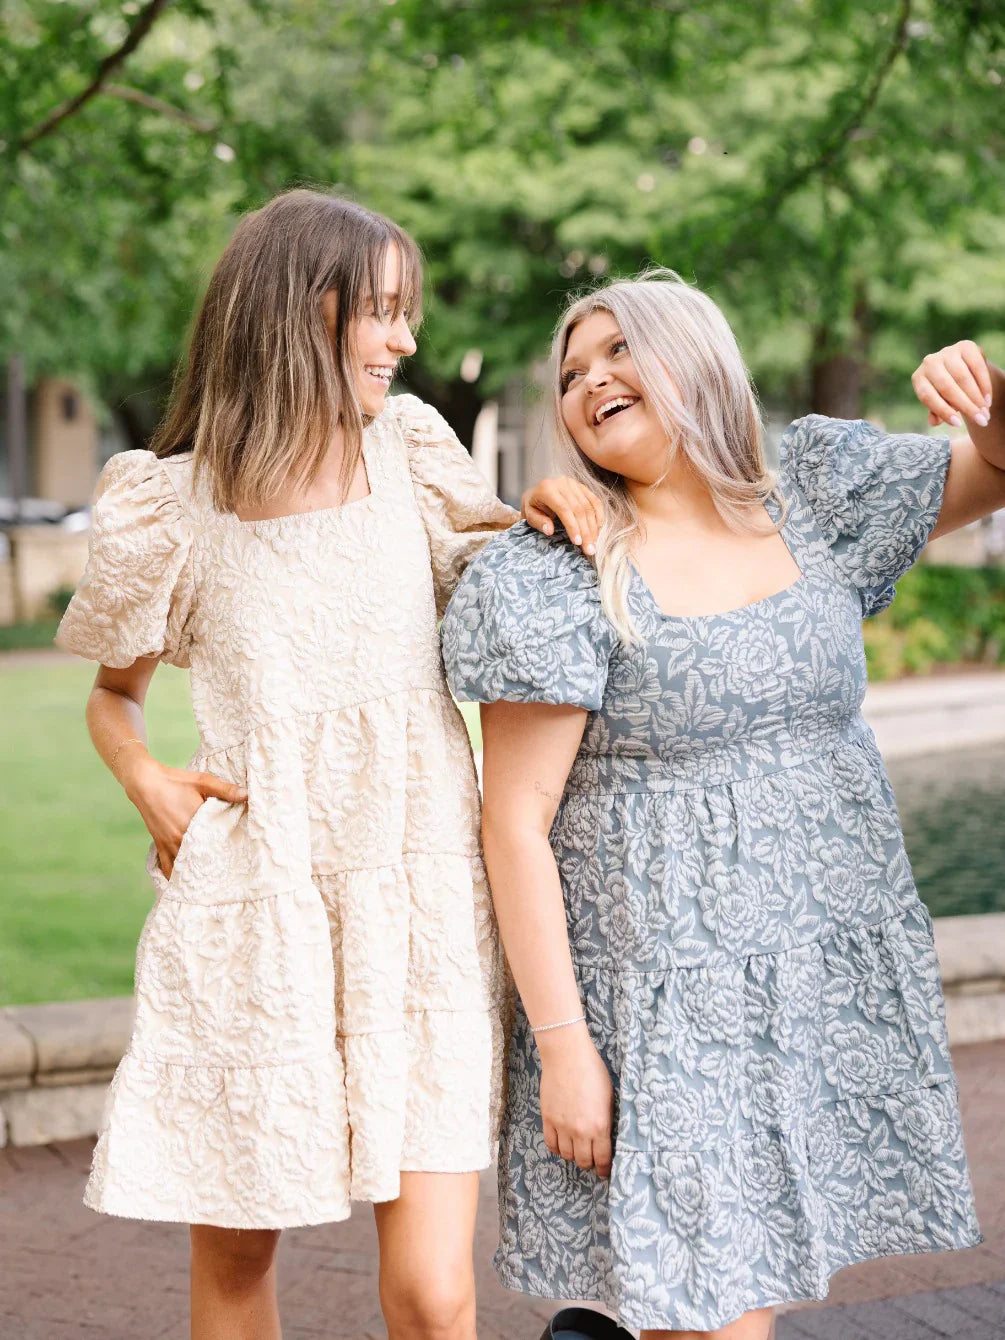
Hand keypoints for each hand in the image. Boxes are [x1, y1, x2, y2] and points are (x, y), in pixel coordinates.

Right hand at [121, 754, 246, 878]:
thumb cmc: (176, 781)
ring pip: (184, 866)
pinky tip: (182, 883)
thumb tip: (247, 795)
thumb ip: (225, 790)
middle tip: (226, 875)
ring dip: (195, 872)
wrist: (145, 783)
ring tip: (208, 883)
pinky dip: (174, 875)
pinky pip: (167, 866)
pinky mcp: (159, 844)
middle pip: (201, 859)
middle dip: (213, 866)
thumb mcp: (203, 781)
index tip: (238, 859)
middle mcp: (181, 837)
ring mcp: (169, 843)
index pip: (215, 843)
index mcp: (195, 823)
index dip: (227, 852)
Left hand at [521, 476, 603, 555]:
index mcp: (547, 489)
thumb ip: (538, 522)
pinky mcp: (583, 487)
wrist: (537, 492)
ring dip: (594, 527)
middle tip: (589, 550)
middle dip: (586, 531)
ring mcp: (574, 483)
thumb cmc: (533, 506)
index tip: (577, 542)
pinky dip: (599, 517)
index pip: (564, 509)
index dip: (572, 526)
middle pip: (579, 509)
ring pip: (589, 507)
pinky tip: (598, 531)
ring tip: (594, 544)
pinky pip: (595, 501)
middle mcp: (562, 483)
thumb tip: (549, 531)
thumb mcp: (529, 514)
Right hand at [536, 1022, 613, 1176]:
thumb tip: (606, 1136)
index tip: (604, 1171)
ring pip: (566, 1155)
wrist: (567, 1056)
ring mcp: (562, 1126)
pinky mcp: (548, 1119)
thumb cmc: (592, 1071)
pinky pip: (551, 1143)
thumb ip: (607, 1119)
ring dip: (573, 1156)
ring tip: (577, 1150)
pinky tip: (562, 1143)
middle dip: (589, 1164)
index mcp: (600, 1125)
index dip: (604, 1169)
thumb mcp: (609, 1097)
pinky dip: (557, 1148)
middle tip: (591, 1161)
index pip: (602, 1158)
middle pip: (583, 1161)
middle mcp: (580, 1131)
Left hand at [912, 341, 992, 429]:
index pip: (928, 397)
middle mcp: (930, 362)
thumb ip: (936, 412)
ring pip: (963, 378)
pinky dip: (984, 384)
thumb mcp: (939, 402)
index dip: (943, 411)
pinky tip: (988, 399)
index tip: (958, 425)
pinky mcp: (965, 346)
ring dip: (976, 398)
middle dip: (966, 406)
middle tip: (980, 421)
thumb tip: (934, 422)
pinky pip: (976, 366)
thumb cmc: (947, 392)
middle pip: (947, 387)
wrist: (963, 369)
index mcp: (918, 378)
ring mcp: (947, 352)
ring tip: (985, 413)